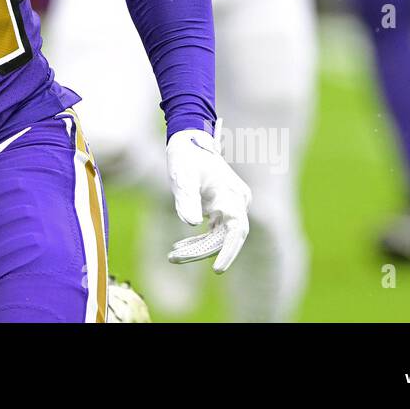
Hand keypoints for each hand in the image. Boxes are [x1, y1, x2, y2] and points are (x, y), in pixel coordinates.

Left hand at [165, 129, 250, 272]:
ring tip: (172, 254)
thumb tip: (191, 223)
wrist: (187, 138)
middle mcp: (237, 201)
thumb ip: (187, 199)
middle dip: (202, 252)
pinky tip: (179, 247)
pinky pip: (215, 230)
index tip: (217, 270)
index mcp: (232, 194)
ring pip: (219, 236)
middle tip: (174, 258)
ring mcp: (231, 204)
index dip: (229, 251)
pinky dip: (198, 239)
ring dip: (197, 247)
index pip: (236, 230)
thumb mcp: (183, 177)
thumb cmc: (186, 156)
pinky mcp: (223, 207)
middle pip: (225, 237)